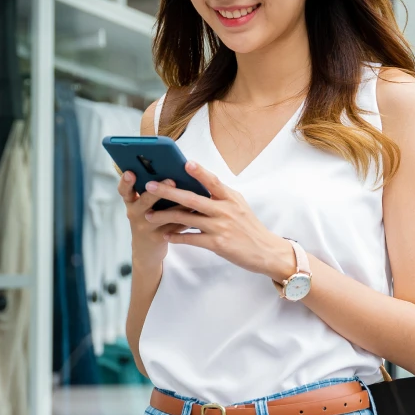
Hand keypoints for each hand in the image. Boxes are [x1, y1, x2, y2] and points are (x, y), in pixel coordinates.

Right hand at [118, 171, 187, 270]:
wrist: (146, 250)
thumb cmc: (148, 219)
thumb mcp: (143, 206)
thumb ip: (152, 191)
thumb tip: (173, 169)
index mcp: (131, 202)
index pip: (124, 190)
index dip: (126, 182)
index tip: (130, 172)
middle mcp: (135, 214)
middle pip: (144, 201)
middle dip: (158, 191)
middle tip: (171, 180)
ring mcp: (146, 227)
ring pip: (163, 214)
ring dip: (178, 205)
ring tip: (192, 195)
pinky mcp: (158, 238)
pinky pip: (175, 226)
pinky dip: (186, 218)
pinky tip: (198, 211)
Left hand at [141, 161, 295, 280]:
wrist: (265, 251)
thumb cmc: (248, 227)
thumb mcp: (238, 206)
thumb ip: (220, 195)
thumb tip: (198, 183)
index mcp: (230, 198)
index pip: (212, 181)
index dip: (199, 172)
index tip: (184, 163)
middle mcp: (225, 210)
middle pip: (192, 199)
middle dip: (169, 191)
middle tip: (150, 186)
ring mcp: (221, 227)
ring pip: (187, 219)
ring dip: (165, 216)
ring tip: (148, 215)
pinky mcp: (218, 244)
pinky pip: (191, 239)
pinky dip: (177, 236)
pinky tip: (165, 235)